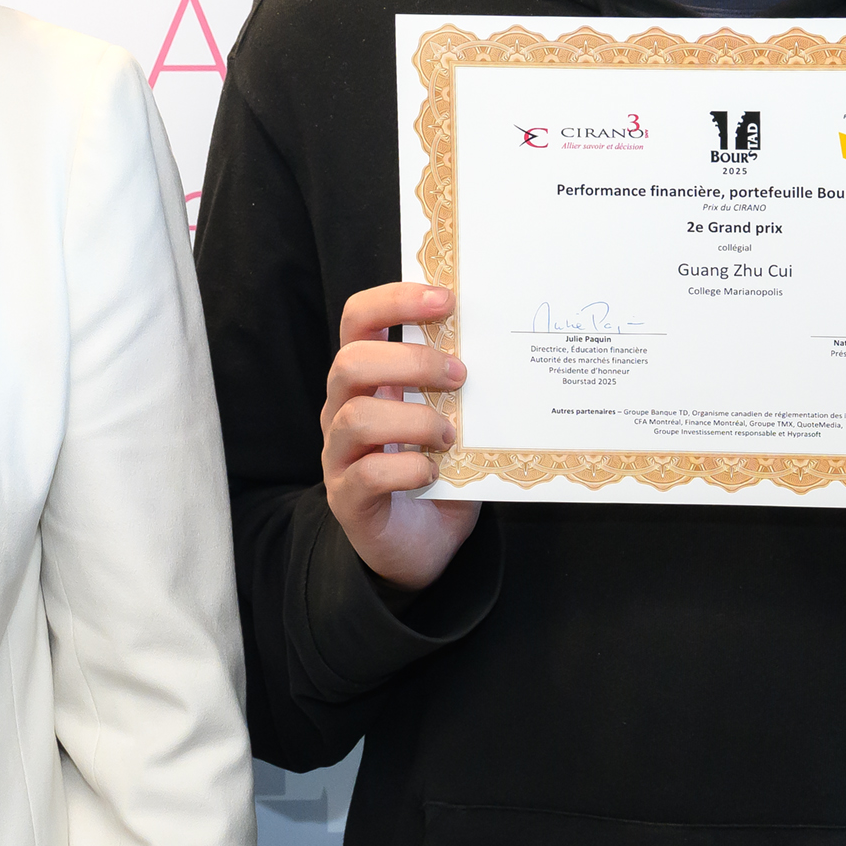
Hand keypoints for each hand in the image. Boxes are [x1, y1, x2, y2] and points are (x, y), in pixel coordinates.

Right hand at [320, 281, 479, 591]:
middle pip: (350, 362)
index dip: (394, 301)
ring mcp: (339, 455)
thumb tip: (506, 348)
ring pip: (355, 417)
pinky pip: (367, 474)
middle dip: (411, 362)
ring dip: (413, 419)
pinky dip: (408, 469)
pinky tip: (434, 473)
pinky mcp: (346, 498)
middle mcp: (342, 410)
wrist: (421, 547)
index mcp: (367, 380)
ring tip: (450, 434)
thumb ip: (460, 390)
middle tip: (460, 376)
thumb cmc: (439, 472)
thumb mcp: (454, 420)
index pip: (359, 321)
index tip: (445, 298)